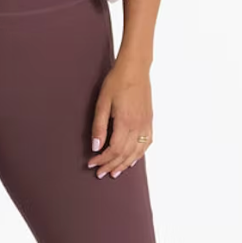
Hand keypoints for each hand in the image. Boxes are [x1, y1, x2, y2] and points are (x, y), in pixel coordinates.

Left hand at [86, 59, 152, 177]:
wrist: (135, 69)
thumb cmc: (117, 82)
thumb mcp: (102, 102)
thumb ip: (99, 126)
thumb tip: (96, 146)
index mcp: (125, 122)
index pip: (114, 149)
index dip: (103, 159)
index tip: (92, 163)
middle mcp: (138, 126)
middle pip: (125, 154)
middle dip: (111, 165)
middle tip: (100, 173)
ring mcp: (146, 124)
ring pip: (137, 152)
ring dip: (125, 164)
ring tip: (115, 172)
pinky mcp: (149, 121)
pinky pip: (147, 143)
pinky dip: (139, 155)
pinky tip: (132, 160)